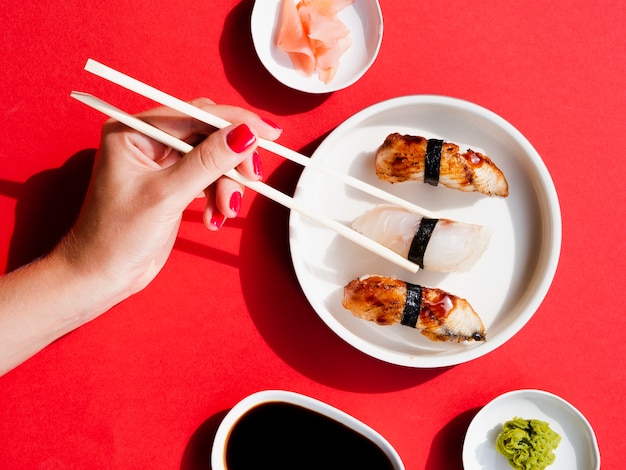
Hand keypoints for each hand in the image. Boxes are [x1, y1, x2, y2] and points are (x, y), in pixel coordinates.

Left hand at [56, 98, 281, 303]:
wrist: (101, 276)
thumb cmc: (116, 236)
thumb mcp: (166, 196)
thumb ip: (207, 162)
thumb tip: (245, 135)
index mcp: (133, 131)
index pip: (193, 113)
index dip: (233, 121)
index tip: (267, 133)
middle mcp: (147, 140)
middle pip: (208, 134)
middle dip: (232, 158)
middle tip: (253, 178)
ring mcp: (162, 163)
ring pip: (213, 159)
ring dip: (226, 185)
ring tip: (224, 211)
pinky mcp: (174, 184)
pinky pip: (208, 179)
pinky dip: (218, 197)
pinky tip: (213, 219)